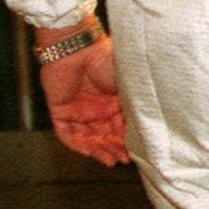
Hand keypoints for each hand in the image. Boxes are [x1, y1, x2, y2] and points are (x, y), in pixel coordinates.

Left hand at [37, 24, 127, 165]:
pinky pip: (67, 133)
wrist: (77, 47)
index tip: (137, 152)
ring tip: (110, 160)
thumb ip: (134, 106)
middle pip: (105, 134)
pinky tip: (90, 152)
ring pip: (88, 137)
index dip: (128, 140)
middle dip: (114, 148)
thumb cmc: (105, 59)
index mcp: (114, 99)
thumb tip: (148, 126)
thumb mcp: (127, 86)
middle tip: (124, 160)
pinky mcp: (60, 110)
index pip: (121, 126)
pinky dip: (78, 144)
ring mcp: (78, 109)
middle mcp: (97, 106)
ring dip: (99, 150)